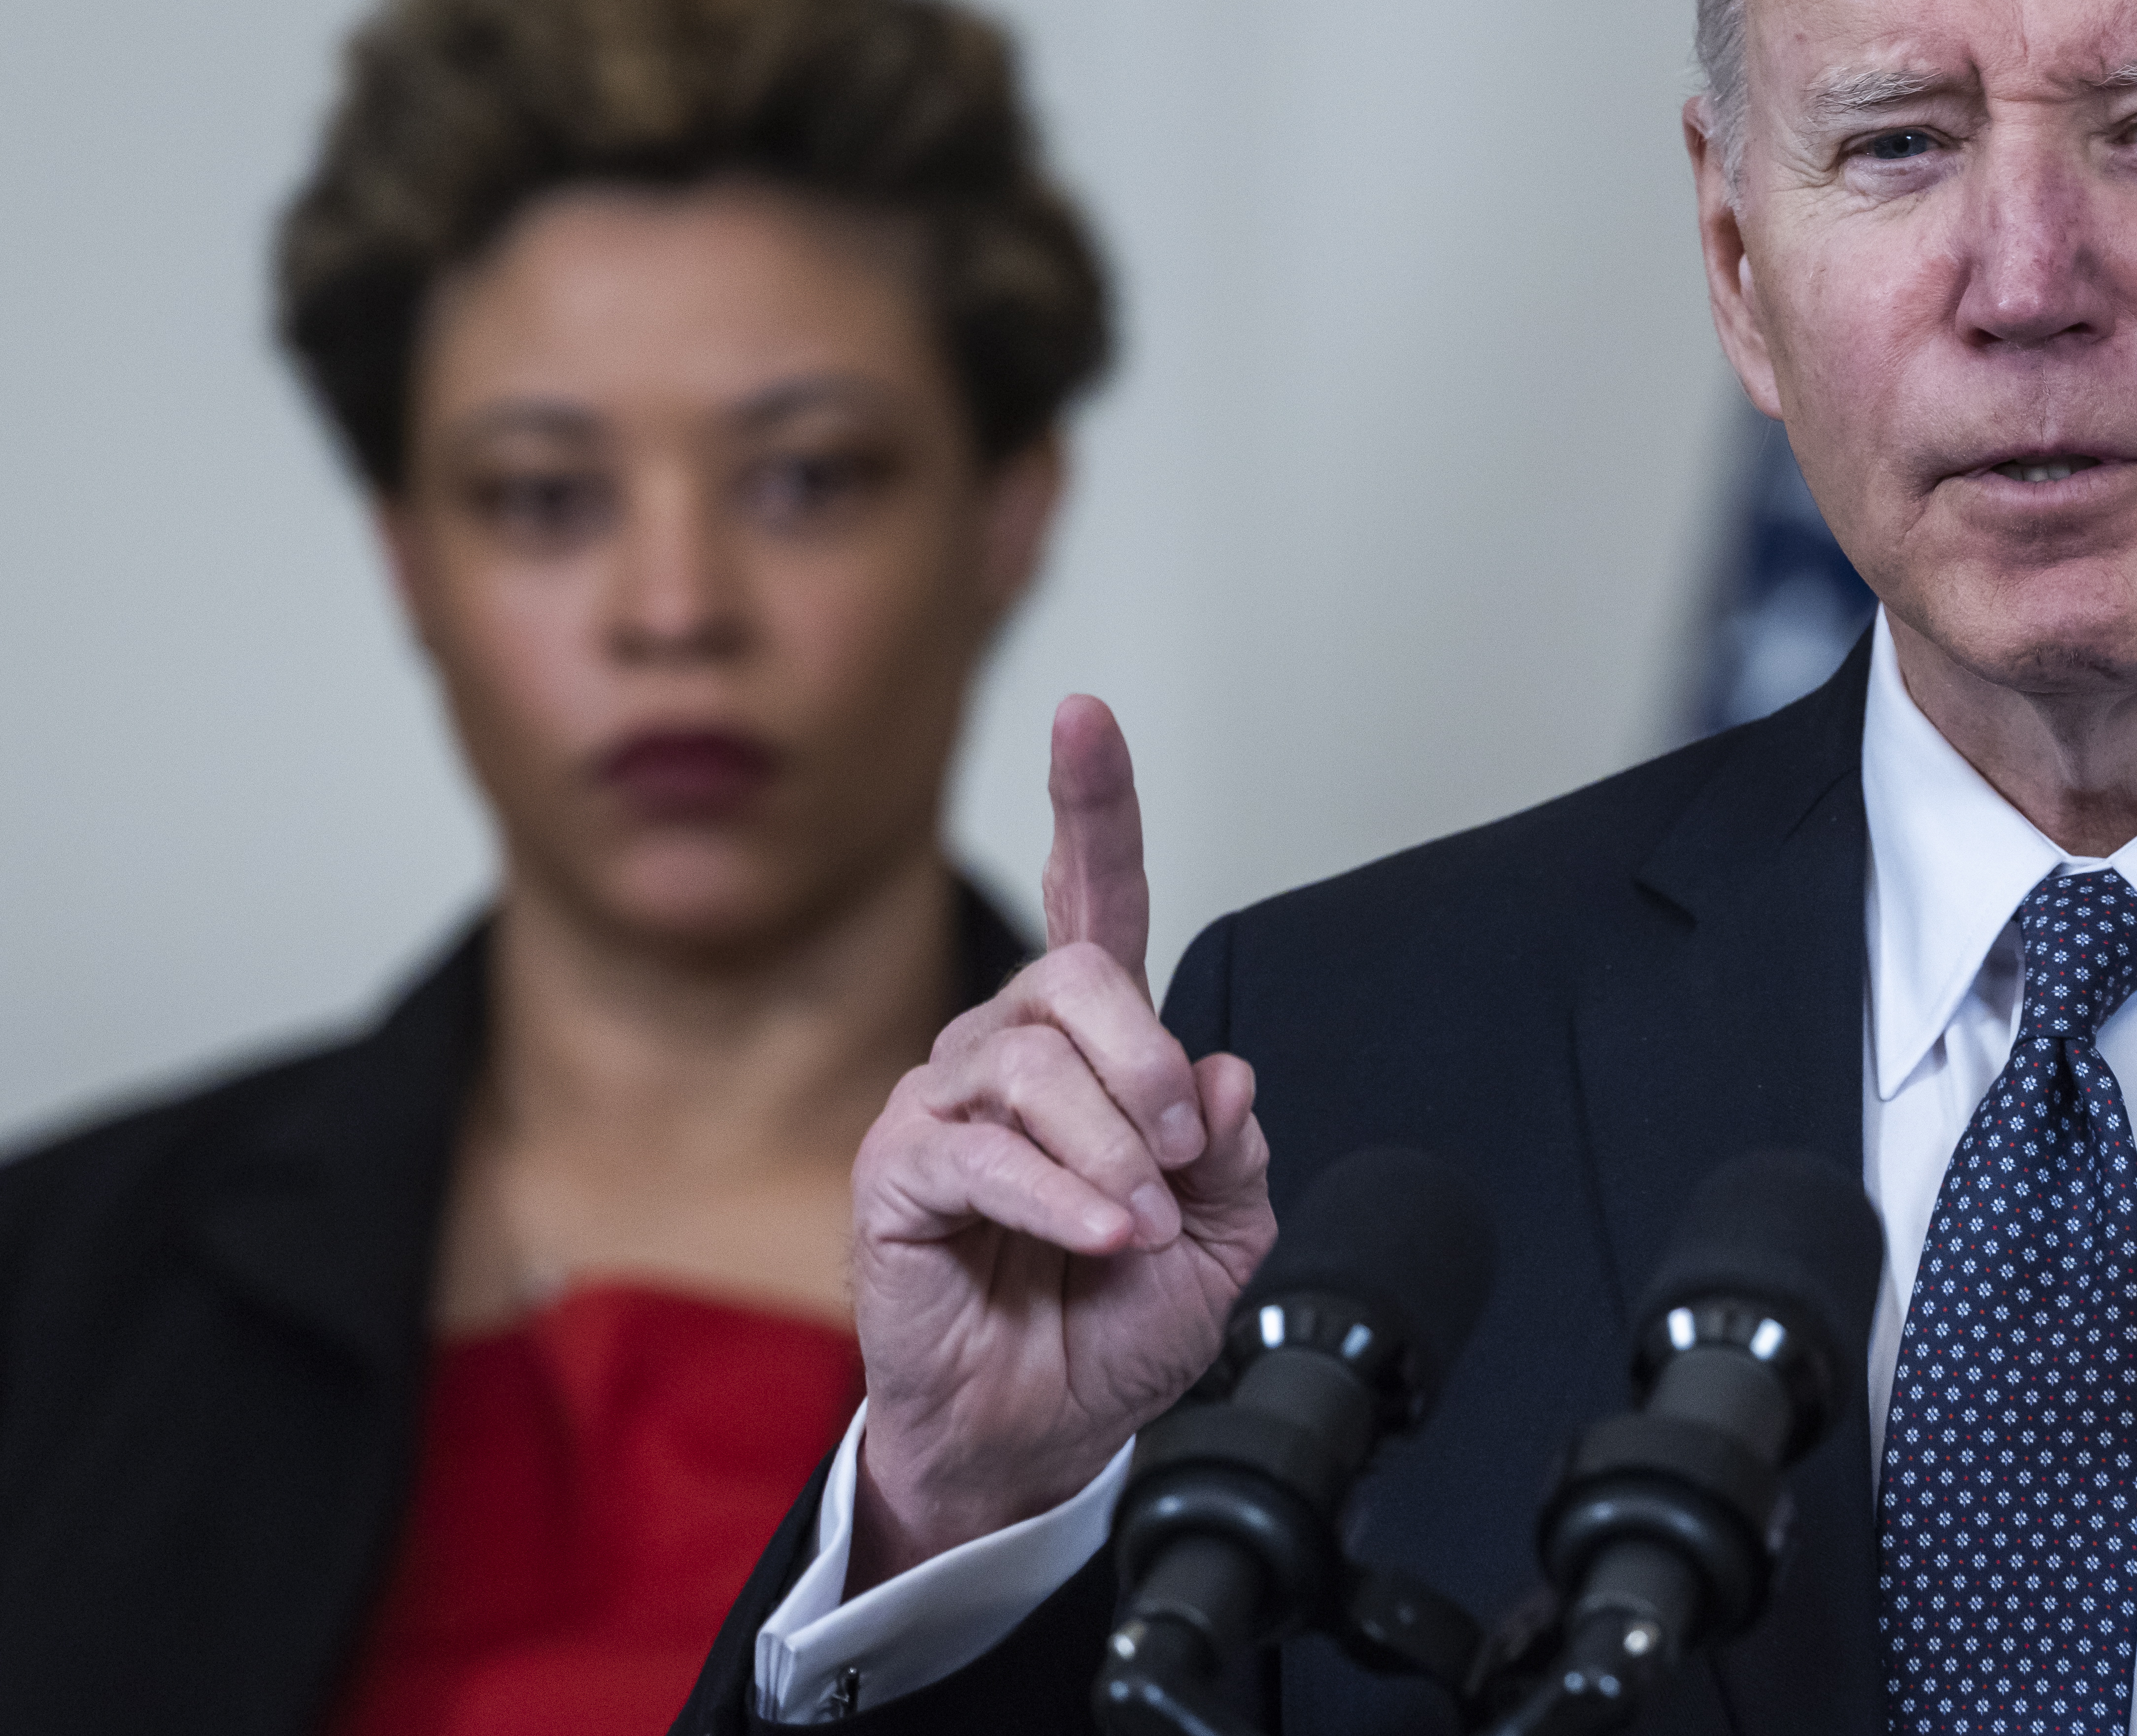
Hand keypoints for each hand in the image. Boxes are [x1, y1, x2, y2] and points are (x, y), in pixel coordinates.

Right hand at [847, 695, 1272, 1588]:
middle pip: (1077, 976)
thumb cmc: (1118, 1318)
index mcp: (1092, 1044)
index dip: (1091, 804)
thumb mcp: (1225, 1235)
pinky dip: (1063, 1199)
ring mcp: (945, 1102)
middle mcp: (1010, 1050)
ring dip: (1111, 1150)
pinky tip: (1103, 1238)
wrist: (1046, 1425)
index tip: (1086, 715)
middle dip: (1146, 1059)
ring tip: (1138, 1224)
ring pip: (1035, 1063)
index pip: (1090, 897)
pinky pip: (984, 1151)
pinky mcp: (898, 1170)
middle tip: (1177, 1151)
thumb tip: (1221, 1072)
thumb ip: (1234, 1149)